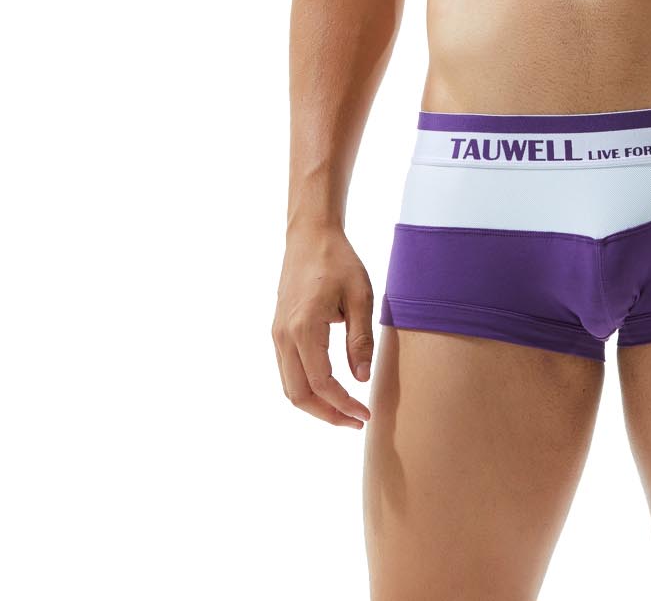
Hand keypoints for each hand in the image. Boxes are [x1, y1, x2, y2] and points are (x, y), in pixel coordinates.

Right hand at [271, 223, 375, 427]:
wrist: (310, 237)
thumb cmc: (338, 261)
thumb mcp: (360, 296)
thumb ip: (360, 339)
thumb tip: (362, 379)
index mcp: (304, 327)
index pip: (321, 382)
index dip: (344, 404)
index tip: (365, 413)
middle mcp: (284, 336)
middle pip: (298, 395)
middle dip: (327, 415)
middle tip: (355, 421)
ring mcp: (277, 335)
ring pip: (289, 387)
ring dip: (315, 405)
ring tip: (344, 411)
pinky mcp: (278, 332)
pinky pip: (287, 372)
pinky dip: (306, 389)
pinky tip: (329, 390)